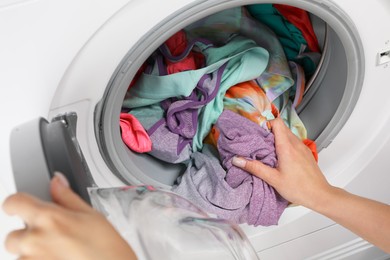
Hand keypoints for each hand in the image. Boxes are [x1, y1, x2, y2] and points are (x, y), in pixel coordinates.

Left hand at [2, 172, 136, 259]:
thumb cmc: (107, 247)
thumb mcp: (91, 215)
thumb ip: (67, 197)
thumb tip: (56, 182)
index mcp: (48, 218)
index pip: (13, 202)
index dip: (18, 203)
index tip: (22, 206)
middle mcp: (34, 240)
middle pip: (13, 235)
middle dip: (28, 235)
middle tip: (52, 237)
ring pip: (21, 255)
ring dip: (34, 253)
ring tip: (60, 252)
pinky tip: (60, 259)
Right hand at [232, 118, 331, 207]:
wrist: (320, 195)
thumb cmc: (299, 188)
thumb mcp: (273, 179)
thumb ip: (255, 168)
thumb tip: (237, 160)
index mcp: (287, 147)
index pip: (277, 123)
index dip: (266, 123)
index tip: (257, 131)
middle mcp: (296, 144)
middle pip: (281, 127)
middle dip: (269, 131)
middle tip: (258, 141)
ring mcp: (303, 147)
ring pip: (287, 134)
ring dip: (277, 137)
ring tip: (267, 149)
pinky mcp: (306, 153)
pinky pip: (293, 141)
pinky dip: (285, 143)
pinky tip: (279, 156)